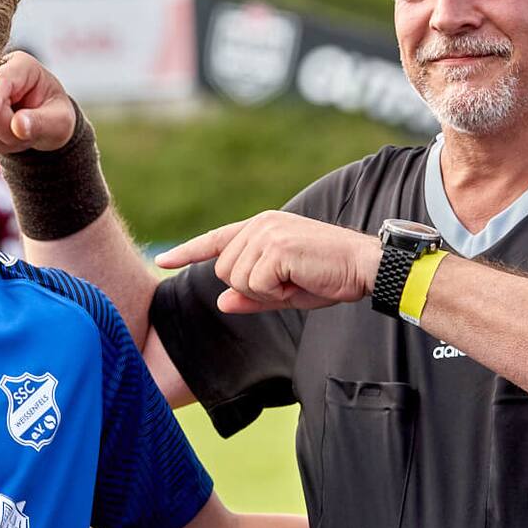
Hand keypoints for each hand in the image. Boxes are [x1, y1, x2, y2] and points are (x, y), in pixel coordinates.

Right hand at [0, 53, 76, 153]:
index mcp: (20, 66)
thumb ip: (41, 122)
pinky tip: (6, 138)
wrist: (46, 127)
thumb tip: (18, 125)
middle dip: (5, 129)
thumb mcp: (59, 121)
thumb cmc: (56, 117)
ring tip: (20, 135)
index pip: (1, 79)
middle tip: (25, 137)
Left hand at [156, 211, 382, 314]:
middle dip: (252, 289)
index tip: (163, 260)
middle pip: (224, 272)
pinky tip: (299, 281)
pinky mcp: (275, 247)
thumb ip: (251, 295)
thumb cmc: (329, 277)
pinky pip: (255, 286)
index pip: (215, 240)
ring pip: (236, 281)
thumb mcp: (285, 290)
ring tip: (296, 280)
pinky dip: (275, 294)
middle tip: (289, 284)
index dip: (187, 252)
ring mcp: (266, 233)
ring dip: (265, 292)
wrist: (365, 267)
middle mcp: (259, 225)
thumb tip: (222, 302)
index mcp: (261, 228)